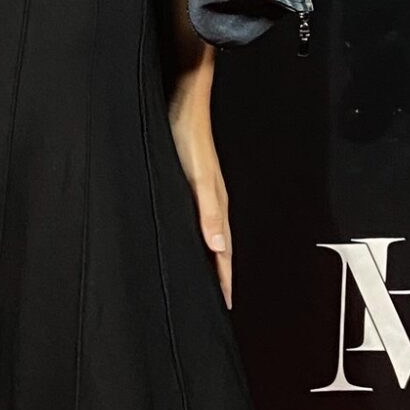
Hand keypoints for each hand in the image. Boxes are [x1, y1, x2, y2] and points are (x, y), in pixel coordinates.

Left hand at [169, 103, 233, 309]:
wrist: (184, 105)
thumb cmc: (188, 137)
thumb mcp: (197, 177)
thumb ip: (208, 211)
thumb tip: (218, 247)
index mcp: (216, 205)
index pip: (223, 252)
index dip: (224, 279)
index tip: (225, 304)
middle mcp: (213, 202)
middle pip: (221, 247)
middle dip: (222, 275)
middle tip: (221, 301)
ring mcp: (203, 194)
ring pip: (212, 235)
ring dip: (212, 258)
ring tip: (211, 279)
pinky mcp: (192, 185)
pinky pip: (201, 221)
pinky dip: (200, 239)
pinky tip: (193, 241)